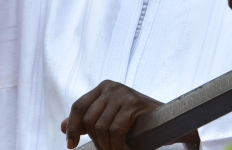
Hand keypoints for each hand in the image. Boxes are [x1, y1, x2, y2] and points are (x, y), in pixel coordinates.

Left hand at [61, 81, 199, 149]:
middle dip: (97, 141)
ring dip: (108, 146)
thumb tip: (62, 126)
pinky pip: (115, 131)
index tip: (70, 145)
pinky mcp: (133, 103)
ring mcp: (122, 93)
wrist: (169, 122)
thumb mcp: (109, 119)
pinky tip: (126, 149)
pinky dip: (118, 147)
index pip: (78, 107)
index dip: (72, 127)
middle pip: (89, 120)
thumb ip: (87, 121)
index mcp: (103, 88)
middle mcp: (111, 87)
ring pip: (101, 128)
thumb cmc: (137, 123)